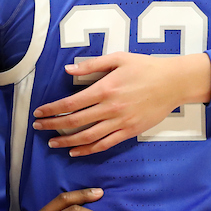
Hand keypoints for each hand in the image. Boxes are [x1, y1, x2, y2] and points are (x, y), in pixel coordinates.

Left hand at [32, 52, 210, 156]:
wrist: (173, 82)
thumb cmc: (145, 67)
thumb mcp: (118, 58)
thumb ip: (92, 65)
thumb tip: (68, 70)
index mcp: (105, 88)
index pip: (71, 103)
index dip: (52, 110)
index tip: (39, 112)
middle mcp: (110, 108)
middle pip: (75, 122)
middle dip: (53, 125)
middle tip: (38, 127)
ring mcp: (120, 122)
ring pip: (88, 137)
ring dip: (67, 141)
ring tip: (52, 143)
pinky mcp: (130, 131)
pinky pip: (105, 144)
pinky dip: (88, 150)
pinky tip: (75, 151)